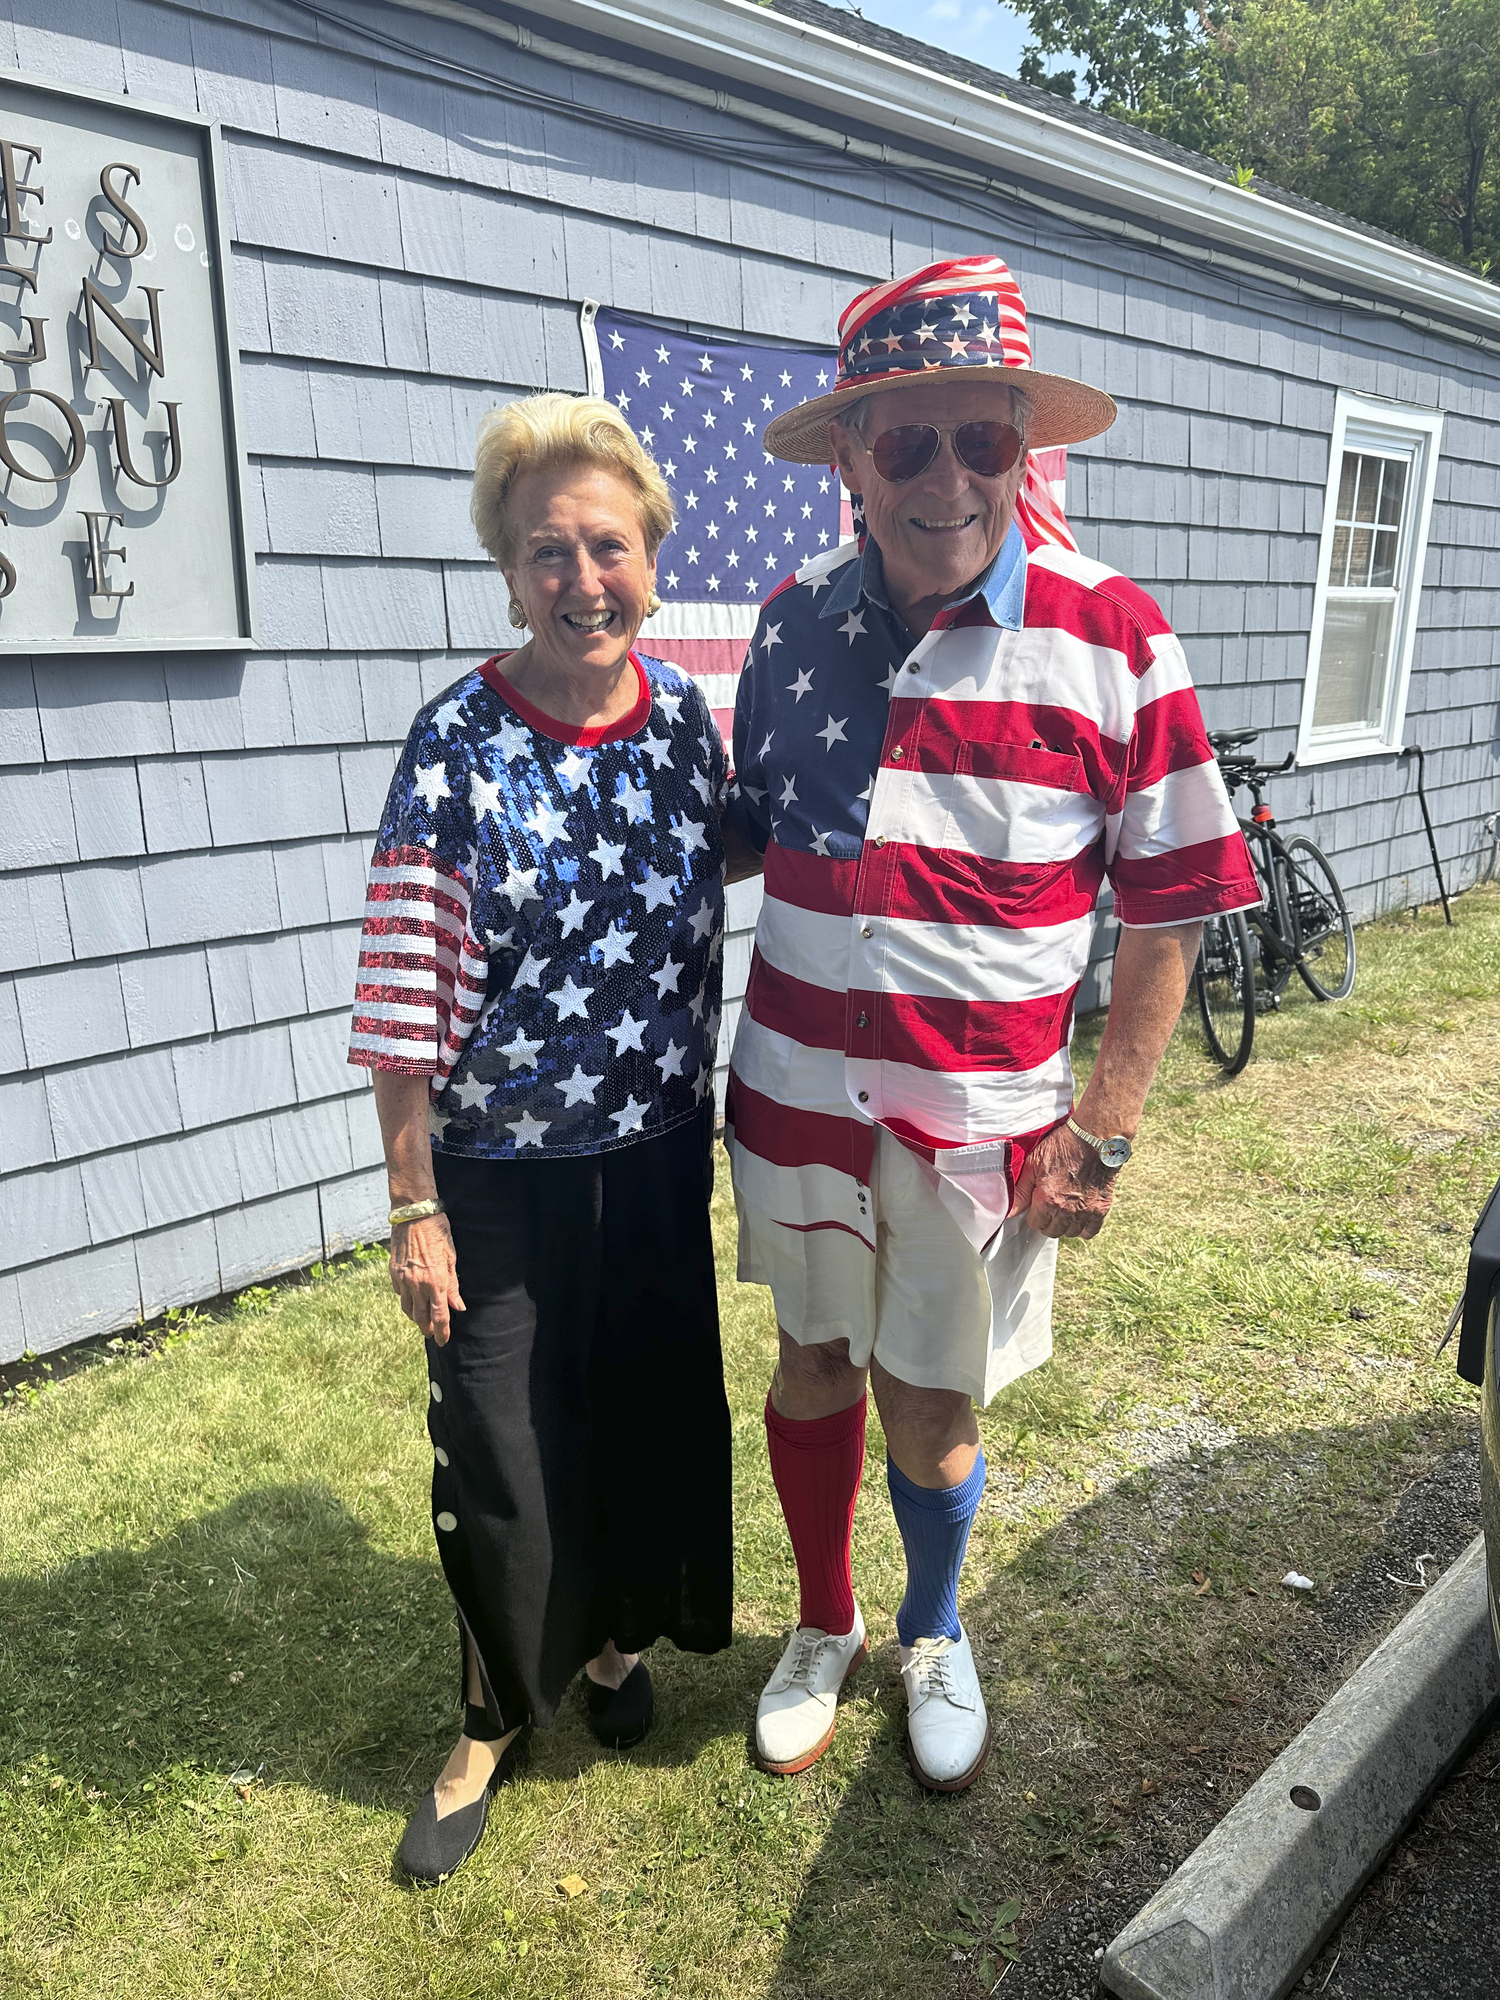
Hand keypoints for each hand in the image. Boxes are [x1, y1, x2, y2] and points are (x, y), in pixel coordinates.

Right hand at [389, 1213, 465, 1343]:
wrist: (414, 1215)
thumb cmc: (438, 1232)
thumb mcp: (451, 1258)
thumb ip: (453, 1285)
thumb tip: (458, 1306)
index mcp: (435, 1281)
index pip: (439, 1316)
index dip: (442, 1331)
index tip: (443, 1340)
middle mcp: (417, 1284)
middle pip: (420, 1317)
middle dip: (427, 1328)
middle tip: (432, 1333)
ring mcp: (403, 1279)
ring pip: (407, 1308)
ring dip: (415, 1317)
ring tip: (422, 1320)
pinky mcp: (393, 1273)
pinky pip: (399, 1294)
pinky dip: (406, 1300)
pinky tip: (412, 1298)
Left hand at [1012, 1121, 1118, 1239]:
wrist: (1094, 1139)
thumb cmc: (1062, 1146)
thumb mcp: (1033, 1163)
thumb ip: (1020, 1191)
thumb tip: (1008, 1211)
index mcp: (1047, 1200)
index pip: (1035, 1224)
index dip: (1034, 1214)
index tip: (1037, 1204)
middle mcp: (1066, 1211)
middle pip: (1052, 1231)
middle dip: (1048, 1221)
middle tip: (1049, 1206)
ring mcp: (1085, 1211)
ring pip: (1070, 1232)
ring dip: (1065, 1225)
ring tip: (1064, 1210)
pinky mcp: (1101, 1208)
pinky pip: (1090, 1231)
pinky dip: (1084, 1227)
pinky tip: (1080, 1217)